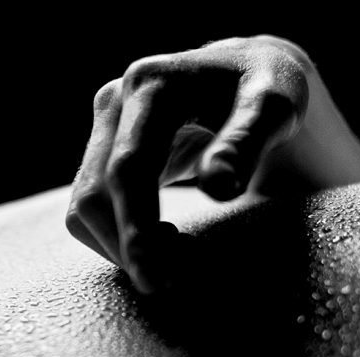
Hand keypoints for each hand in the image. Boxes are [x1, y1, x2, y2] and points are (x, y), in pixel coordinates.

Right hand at [66, 35, 359, 292]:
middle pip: (95, 196)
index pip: (129, 168)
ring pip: (83, 208)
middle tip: (175, 281)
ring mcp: (103, 127)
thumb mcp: (275, 106)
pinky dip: (119, 237)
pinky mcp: (101, 150)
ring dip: (121, 247)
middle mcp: (115, 101)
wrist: (248, 72)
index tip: (153, 278)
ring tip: (178, 255)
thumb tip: (218, 188)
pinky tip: (164, 238)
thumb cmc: (268, 88)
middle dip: (129, 249)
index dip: (135, 227)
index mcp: (152, 84)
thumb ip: (247, 142)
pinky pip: (90, 208)